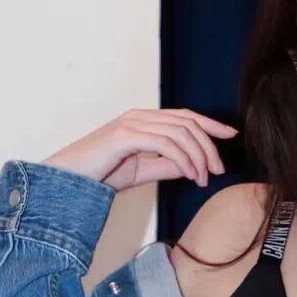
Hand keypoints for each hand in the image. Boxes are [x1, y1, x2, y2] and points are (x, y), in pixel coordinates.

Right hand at [43, 108, 238, 191]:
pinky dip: (183, 159)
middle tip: (218, 169)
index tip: (230, 134)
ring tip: (203, 178)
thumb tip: (193, 166)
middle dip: (209, 145)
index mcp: (142, 120)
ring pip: (180, 133)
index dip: (209, 123)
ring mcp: (131, 124)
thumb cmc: (99, 174)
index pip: (184, 116)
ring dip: (198, 157)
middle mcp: (139, 116)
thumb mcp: (141, 170)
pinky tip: (190, 175)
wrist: (67, 180)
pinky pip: (165, 143)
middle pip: (187, 122)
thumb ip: (166, 165)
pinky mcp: (125, 136)